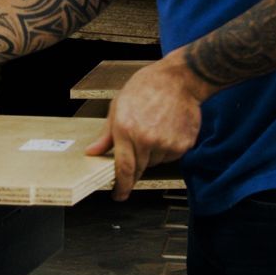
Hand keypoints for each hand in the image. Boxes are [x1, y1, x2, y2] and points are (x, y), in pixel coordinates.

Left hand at [86, 54, 211, 199]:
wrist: (179, 79)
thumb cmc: (146, 87)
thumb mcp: (118, 105)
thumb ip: (107, 134)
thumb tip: (93, 152)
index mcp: (126, 129)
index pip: (123, 169)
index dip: (121, 187)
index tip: (118, 195)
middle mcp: (146, 139)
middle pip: (139, 169)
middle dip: (136, 166)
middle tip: (139, 146)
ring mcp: (166, 143)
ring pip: (155, 162)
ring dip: (152, 154)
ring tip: (155, 127)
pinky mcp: (183, 145)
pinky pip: (170, 156)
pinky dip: (167, 148)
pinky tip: (167, 128)